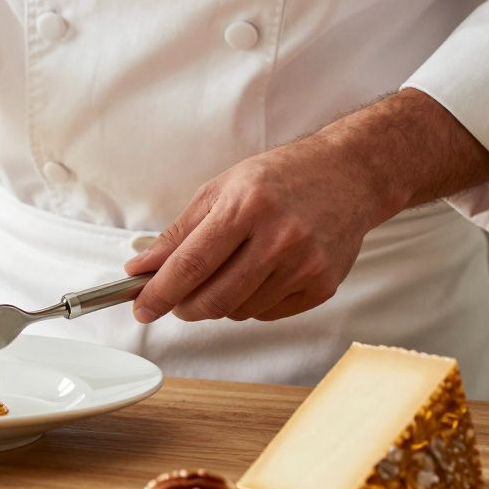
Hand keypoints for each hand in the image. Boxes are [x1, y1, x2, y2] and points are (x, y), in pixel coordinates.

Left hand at [123, 140, 383, 321]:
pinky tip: (254, 276)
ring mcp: (304, 265)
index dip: (160, 292)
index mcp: (246, 207)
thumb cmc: (279, 178)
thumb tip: (142, 268)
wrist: (348, 175)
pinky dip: (249, 304)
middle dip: (183, 306)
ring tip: (223, 274)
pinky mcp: (322, 285)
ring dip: (218, 303)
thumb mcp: (220, 190)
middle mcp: (279, 238)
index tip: (141, 307)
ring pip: (239, 311)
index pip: (191, 264)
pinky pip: (267, 313)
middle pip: (214, 298)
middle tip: (174, 300)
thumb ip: (179, 233)